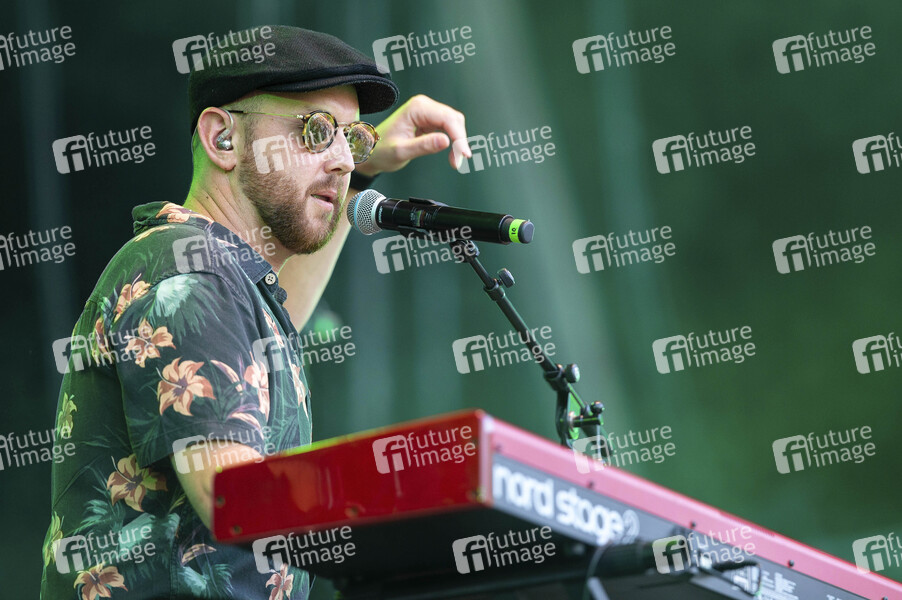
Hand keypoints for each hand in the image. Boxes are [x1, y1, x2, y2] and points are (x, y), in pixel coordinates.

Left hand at [354, 94, 470, 176]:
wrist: (370, 150)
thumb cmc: (380, 149)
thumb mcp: (401, 151)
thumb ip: (424, 146)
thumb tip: (446, 141)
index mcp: (417, 108)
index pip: (447, 118)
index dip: (459, 137)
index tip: (463, 154)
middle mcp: (423, 105)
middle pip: (454, 119)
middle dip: (459, 141)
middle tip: (457, 162)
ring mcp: (426, 112)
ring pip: (454, 123)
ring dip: (457, 142)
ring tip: (453, 161)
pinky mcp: (428, 120)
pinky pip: (447, 128)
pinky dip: (452, 141)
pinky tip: (450, 154)